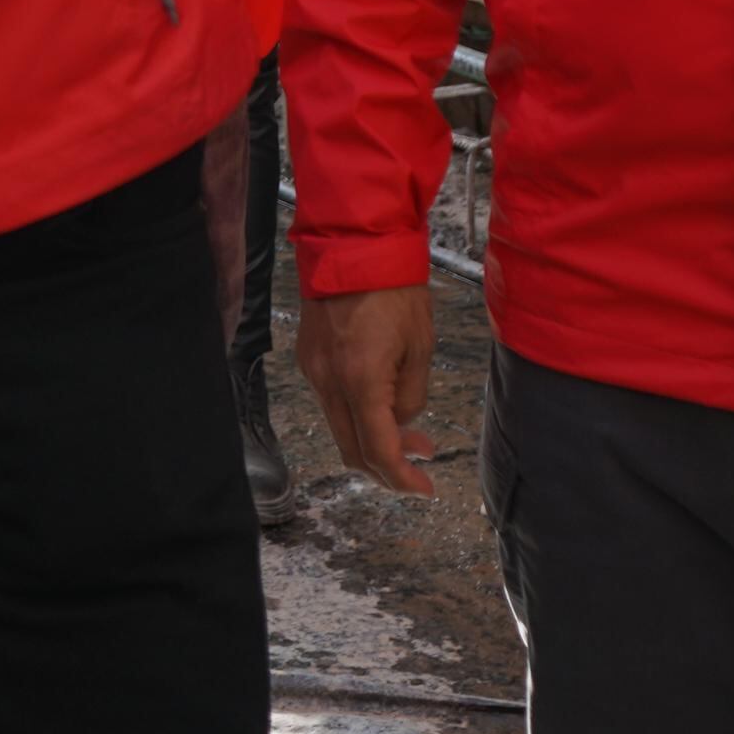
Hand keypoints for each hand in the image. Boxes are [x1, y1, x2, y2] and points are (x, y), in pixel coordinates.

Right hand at [297, 282, 439, 495]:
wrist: (353, 243)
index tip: (424, 489)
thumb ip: (411, 395)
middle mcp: (328, 382)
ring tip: (408, 427)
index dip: (401, 479)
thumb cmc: (396, 289)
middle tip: (422, 458)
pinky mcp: (309, 357)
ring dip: (372, 438)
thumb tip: (402, 423)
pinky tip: (381, 399)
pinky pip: (332, 401)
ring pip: (340, 427)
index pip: (377, 451)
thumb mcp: (420, 346)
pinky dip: (357, 414)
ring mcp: (313, 370)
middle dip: (388, 465)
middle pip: (352, 451)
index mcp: (360, 381)